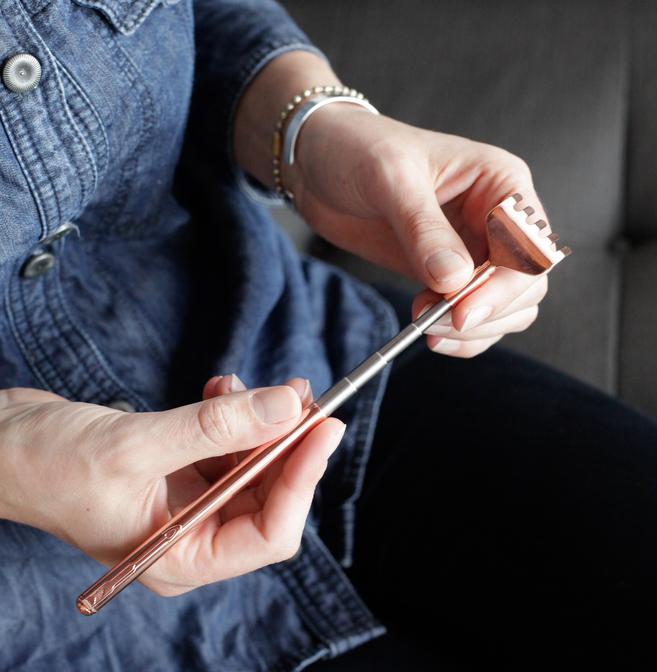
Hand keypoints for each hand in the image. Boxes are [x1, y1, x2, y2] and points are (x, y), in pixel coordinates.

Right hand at [0, 376, 342, 595]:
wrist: (4, 443)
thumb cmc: (48, 463)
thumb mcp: (135, 446)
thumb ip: (215, 428)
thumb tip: (287, 406)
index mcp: (182, 557)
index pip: (270, 533)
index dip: (303, 480)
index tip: (326, 427)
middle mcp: (193, 535)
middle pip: (270, 495)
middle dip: (289, 443)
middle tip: (303, 394)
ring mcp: (189, 501)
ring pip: (252, 463)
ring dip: (262, 421)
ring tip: (256, 385)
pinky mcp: (182, 469)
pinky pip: (227, 443)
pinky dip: (233, 414)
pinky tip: (222, 388)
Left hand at [287, 107, 548, 357]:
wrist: (318, 164)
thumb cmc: (358, 149)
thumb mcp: (390, 179)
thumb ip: (423, 229)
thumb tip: (454, 279)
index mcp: (500, 182)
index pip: (528, 245)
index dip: (504, 285)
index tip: (461, 310)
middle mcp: (495, 219)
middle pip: (525, 284)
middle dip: (487, 311)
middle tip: (437, 322)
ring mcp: (472, 250)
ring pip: (506, 306)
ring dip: (474, 329)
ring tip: (427, 326)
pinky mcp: (445, 274)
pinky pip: (471, 314)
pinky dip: (458, 333)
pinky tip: (429, 330)